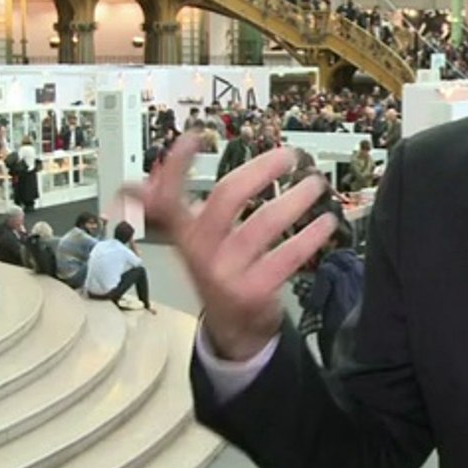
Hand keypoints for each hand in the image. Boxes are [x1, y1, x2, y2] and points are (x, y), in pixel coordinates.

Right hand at [125, 135, 336, 360]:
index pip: (168, 199)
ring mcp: (227, 272)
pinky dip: (311, 236)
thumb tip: (142, 182)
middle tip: (287, 156)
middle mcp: (201, 253)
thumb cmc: (217, 272)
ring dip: (295, 199)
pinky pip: (288, 255)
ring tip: (314, 184)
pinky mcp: (254, 290)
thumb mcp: (192, 243)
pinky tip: (325, 223)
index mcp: (184, 236)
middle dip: (259, 170)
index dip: (175, 168)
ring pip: (265, 223)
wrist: (232, 329)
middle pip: (227, 198)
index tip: (191, 138)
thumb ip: (175, 208)